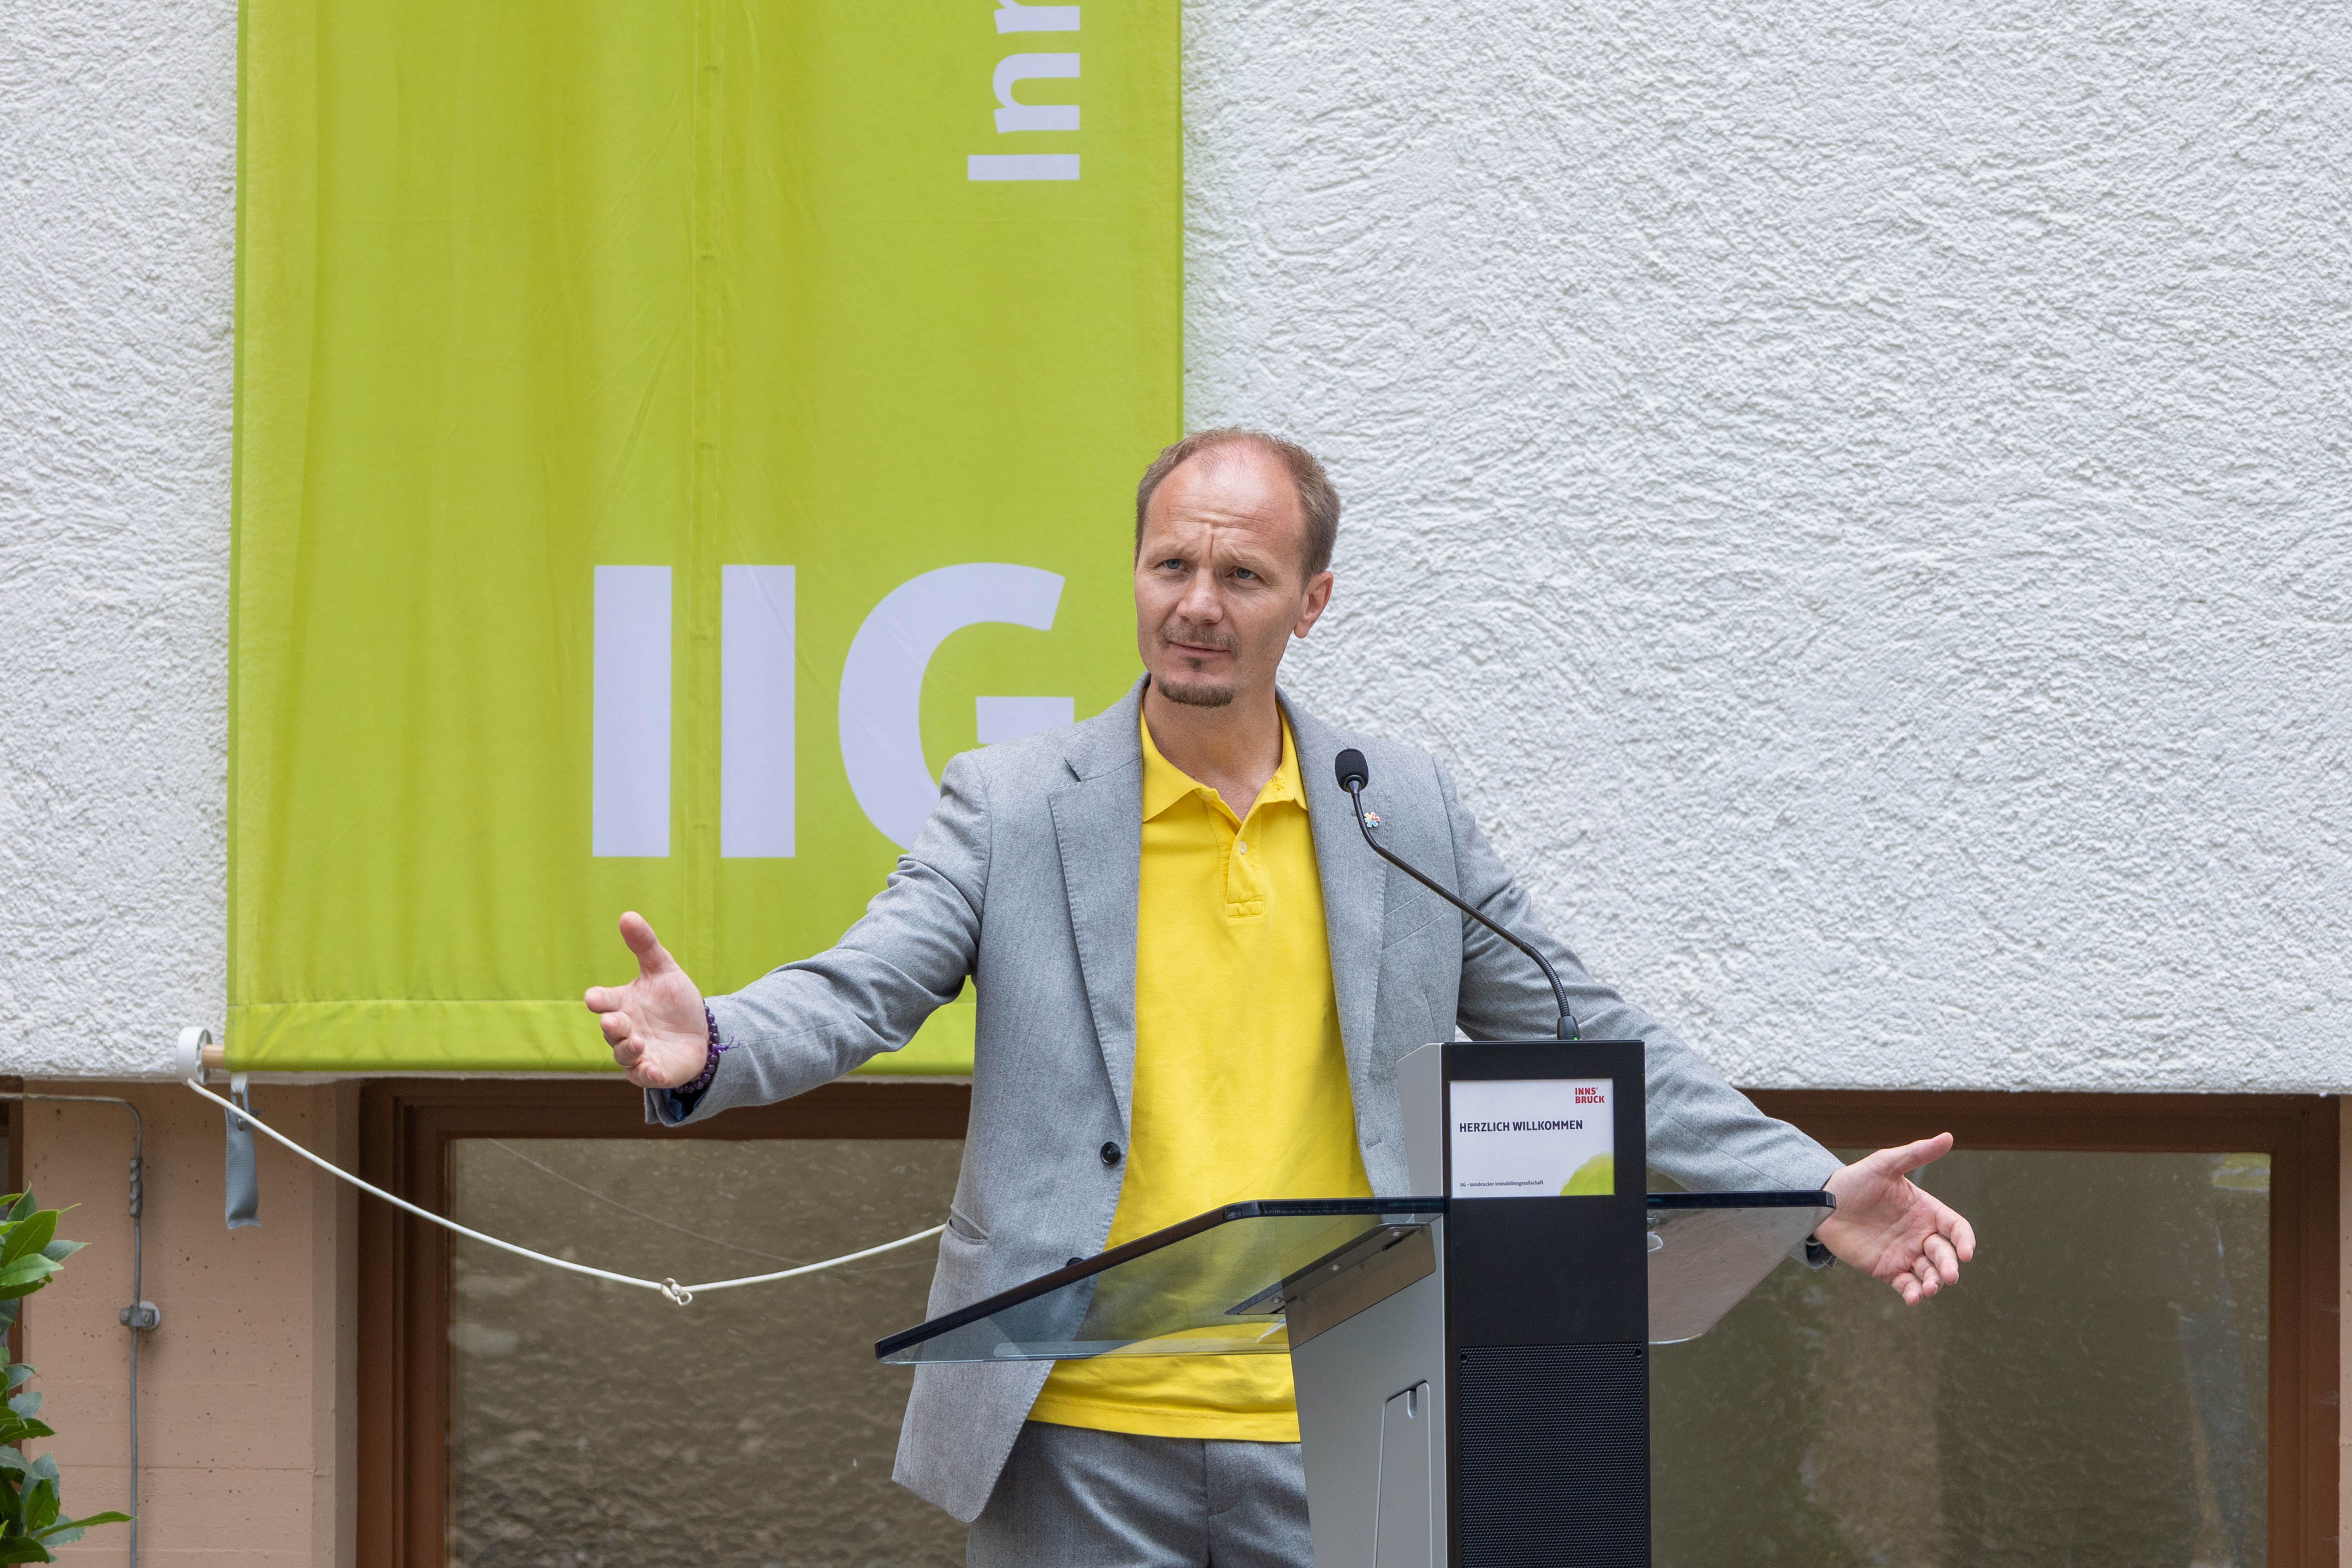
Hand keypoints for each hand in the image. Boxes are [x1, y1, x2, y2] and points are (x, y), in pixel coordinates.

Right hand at [583, 912, 710, 1088]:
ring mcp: (636, 1053)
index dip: (598, 999)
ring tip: (638, 1043)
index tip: (595, 998)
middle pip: (610, 1029)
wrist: (701, 1031)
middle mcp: (624, 1029)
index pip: (602, 1000)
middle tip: (616, 1021)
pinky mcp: (651, 1071)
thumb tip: (627, 915)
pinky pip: (643, 1076)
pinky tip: (655, 1070)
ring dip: (628, 1050)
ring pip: (623, 1054)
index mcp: (622, 1003)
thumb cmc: (674, 1001)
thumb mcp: (663, 969)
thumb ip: (645, 945)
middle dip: (612, 1025)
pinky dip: (647, 1074)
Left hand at [1814, 1132, 1976, 1304]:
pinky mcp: (1887, 1270)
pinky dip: (1914, 1294)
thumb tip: (1948, 1136)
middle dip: (1949, 1267)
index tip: (1965, 1252)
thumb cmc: (1856, 1180)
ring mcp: (1905, 1254)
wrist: (1824, 1203)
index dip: (1964, 1240)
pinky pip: (1906, 1285)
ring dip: (1934, 1283)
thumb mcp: (1885, 1164)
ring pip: (1929, 1274)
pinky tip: (1914, 1298)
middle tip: (1949, 1276)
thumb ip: (1916, 1153)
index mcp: (1927, 1211)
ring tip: (1930, 1289)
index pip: (1956, 1228)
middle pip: (1945, 1254)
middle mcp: (1920, 1235)